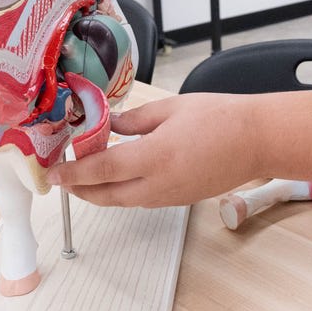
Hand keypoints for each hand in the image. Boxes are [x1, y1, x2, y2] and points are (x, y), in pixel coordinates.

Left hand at [46, 92, 258, 207]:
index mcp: (154, 157)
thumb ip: (135, 120)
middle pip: (106, 196)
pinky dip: (123, 192)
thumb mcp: (171, 108)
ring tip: (86, 176)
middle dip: (80, 189)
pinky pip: (142, 200)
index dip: (73, 173)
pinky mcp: (180, 200)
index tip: (53, 173)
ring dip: (100, 192)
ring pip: (123, 202)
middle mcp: (159, 184)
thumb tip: (109, 126)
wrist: (258, 141)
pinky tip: (120, 176)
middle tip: (63, 178)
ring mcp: (170, 196)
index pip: (101, 171)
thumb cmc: (221, 118)